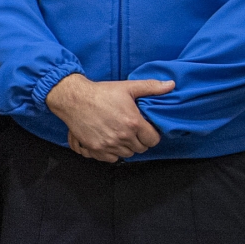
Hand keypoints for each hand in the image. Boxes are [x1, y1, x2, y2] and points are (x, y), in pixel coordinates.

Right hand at [46, 74, 172, 161]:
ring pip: (127, 154)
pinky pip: (111, 159)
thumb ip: (151, 87)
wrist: (73, 98)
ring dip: (126, 147)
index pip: (153, 140)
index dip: (151, 135)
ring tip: (120, 136)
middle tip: (132, 131)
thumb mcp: (127, 87)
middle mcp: (123, 136)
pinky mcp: (95, 148)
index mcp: (134, 123)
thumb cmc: (100, 92)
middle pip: (141, 148)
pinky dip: (112, 153)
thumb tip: (171, 85)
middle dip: (139, 141)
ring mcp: (108, 144)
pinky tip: (110, 142)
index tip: (144, 129)